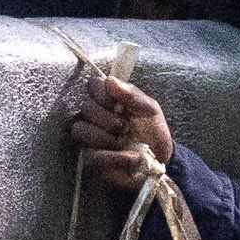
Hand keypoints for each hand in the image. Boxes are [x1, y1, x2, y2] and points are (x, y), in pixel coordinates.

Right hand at [66, 64, 175, 183]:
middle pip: (86, 108)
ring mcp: (92, 136)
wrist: (159, 159)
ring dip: (105, 137)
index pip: (93, 85)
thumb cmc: (153, 131)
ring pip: (80, 129)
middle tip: (124, 126)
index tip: (119, 104)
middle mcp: (97, 115)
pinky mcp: (92, 157)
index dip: (102, 94)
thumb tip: (110, 80)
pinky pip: (89, 153)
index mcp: (111, 99)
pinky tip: (126, 156)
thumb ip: (132, 94)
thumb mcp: (150, 109)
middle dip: (107, 119)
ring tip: (122, 142)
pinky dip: (111, 156)